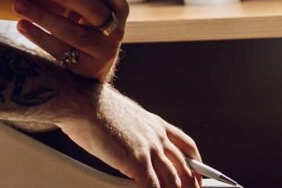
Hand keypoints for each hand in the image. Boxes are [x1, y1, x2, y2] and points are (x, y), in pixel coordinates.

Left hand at [12, 0, 128, 81]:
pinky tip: (22, 25)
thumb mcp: (94, 8)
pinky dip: (39, 37)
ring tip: (18, 4)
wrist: (91, 71)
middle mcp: (114, 30)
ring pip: (72, 32)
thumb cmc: (87, 26)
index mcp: (118, 10)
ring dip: (43, 17)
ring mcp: (101, 51)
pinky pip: (60, 51)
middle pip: (91, 10)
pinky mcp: (85, 68)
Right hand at [60, 86, 201, 187]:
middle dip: (191, 185)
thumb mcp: (125, 117)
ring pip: (173, 180)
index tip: (199, 177)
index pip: (186, 146)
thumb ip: (136, 132)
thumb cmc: (94, 107)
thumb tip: (133, 145)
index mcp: (155, 124)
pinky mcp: (137, 161)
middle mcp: (156, 135)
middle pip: (184, 167)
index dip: (196, 165)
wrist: (82, 102)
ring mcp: (149, 148)